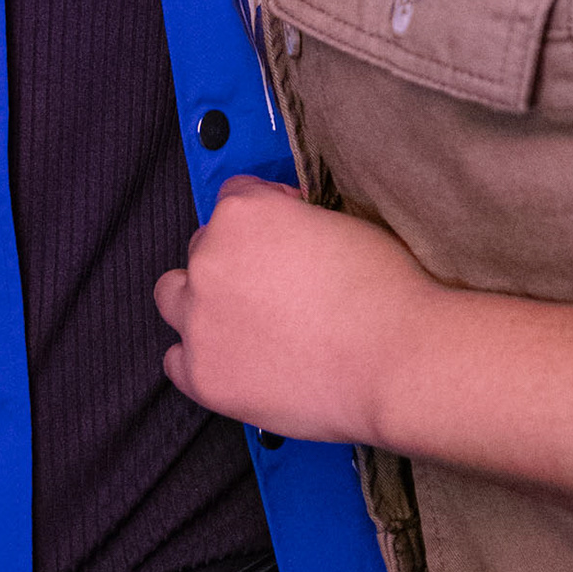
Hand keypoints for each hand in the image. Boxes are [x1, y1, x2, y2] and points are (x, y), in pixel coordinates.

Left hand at [156, 176, 442, 441]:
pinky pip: (176, 359)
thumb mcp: (339, 222)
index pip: (235, 196)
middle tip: (276, 288)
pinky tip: (238, 360)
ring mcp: (200, 320)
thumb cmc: (384, 290)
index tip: (290, 240)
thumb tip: (284, 235)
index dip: (268, 215)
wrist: (398, 363)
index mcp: (243, 212)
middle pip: (204, 247)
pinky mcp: (204, 375)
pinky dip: (201, 357)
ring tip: (244, 321)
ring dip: (201, 302)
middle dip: (234, 260)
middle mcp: (209, 259)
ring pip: (174, 297)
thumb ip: (293, 221)